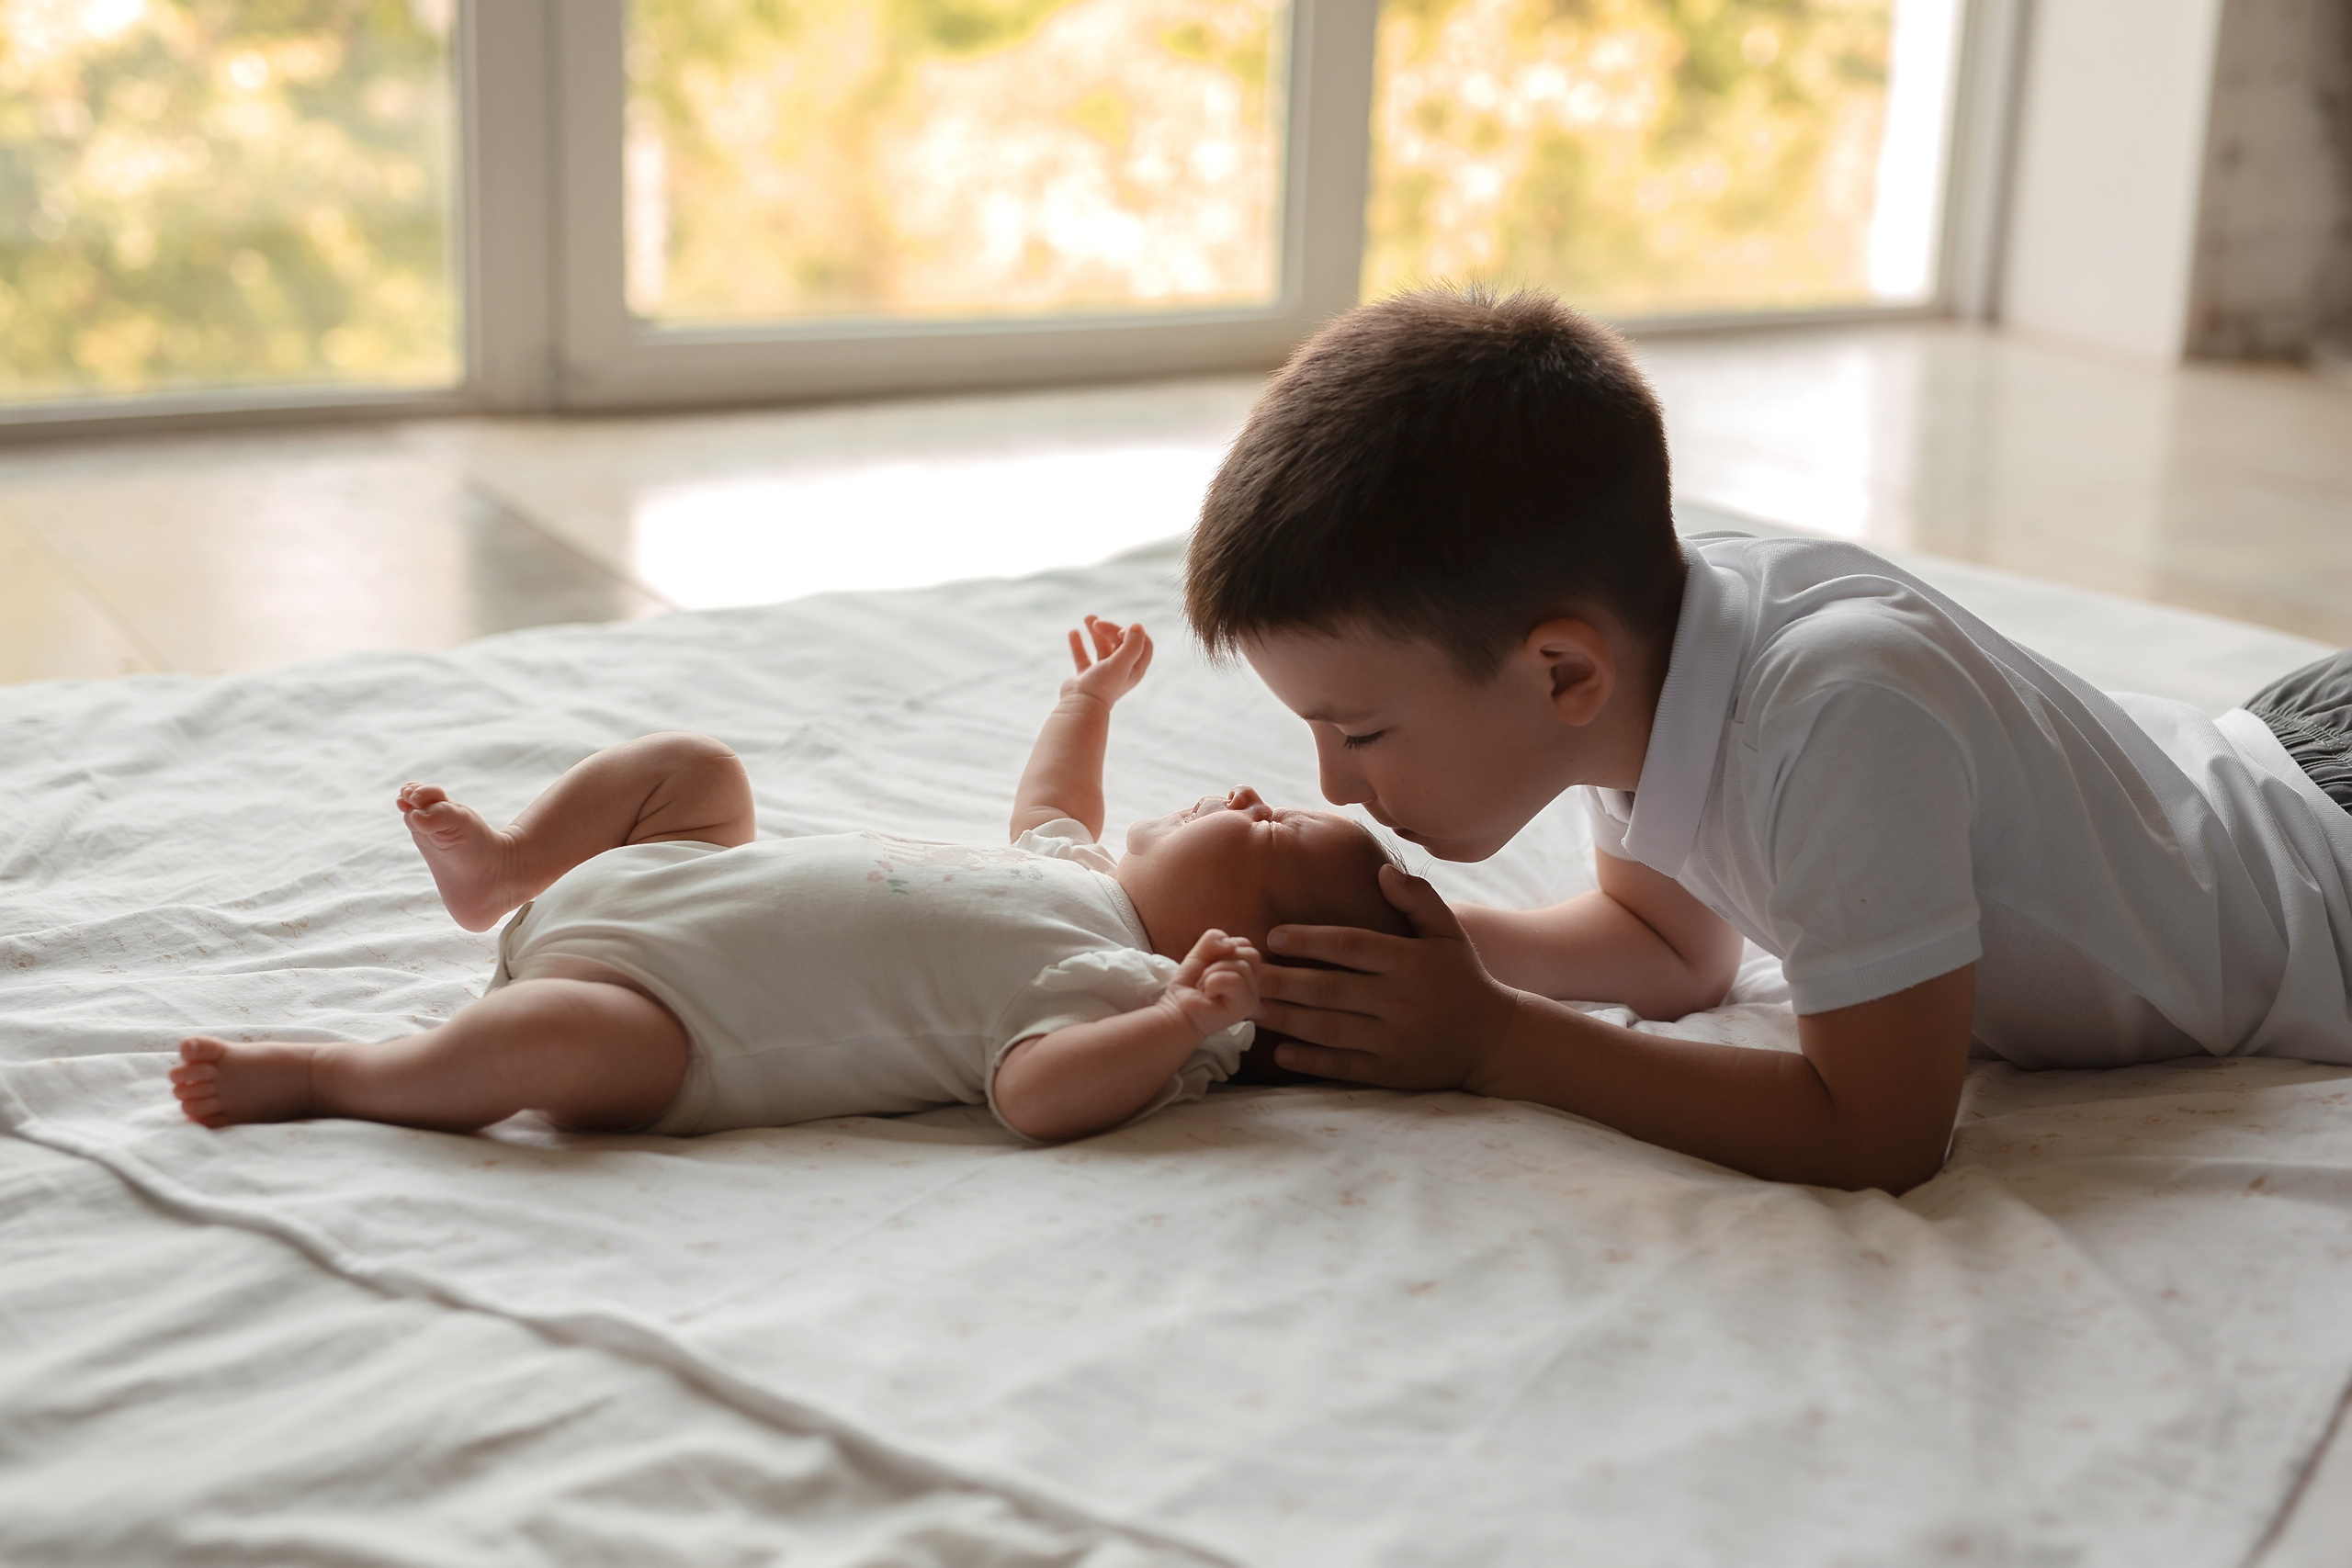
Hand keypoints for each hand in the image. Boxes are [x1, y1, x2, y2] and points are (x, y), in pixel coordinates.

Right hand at [1062, 616, 1152, 706]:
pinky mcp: (1085, 676)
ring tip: (1088, 618)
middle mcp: (1121, 671)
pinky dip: (1079, 644)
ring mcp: (1103, 673)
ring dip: (1096, 631)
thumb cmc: (1102, 686)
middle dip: (1110, 628)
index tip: (1121, 631)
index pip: (1143, 644)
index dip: (1134, 633)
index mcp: (1134, 669)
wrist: (1080, 706)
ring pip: (1102, 646)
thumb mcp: (1121, 663)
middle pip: (1121, 641)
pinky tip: (1073, 632)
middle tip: (1097, 623)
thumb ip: (1132, 645)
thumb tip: (1137, 625)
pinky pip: (1083, 656)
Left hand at [1158, 928, 1261, 1038]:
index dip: (1224, 949)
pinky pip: (1235, 980)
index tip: (1210, 965)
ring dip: (1214, 973)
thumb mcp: (1200, 952)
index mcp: (1248, 970)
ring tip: (1206, 987)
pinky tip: (1209, 994)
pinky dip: (1215, 982)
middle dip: (1222, 960)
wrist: (1177, 1009)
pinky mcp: (1246, 1007)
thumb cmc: (1190, 984)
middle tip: (1207, 977)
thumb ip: (1214, 938)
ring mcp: (1252, 997)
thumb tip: (1230, 943)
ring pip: (1242, 966)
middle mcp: (1254, 984)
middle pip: (1251, 954)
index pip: (1247, 945)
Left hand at [1256, 865, 1520, 1089]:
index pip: (1351, 946)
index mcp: (1409, 962)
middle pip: (1330, 989)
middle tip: (1244, 974)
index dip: (1310, 940)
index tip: (1272, 936)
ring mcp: (1395, 1039)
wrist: (1495, 1040)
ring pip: (1330, 1029)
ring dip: (1286, 1020)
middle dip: (1283, 981)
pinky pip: (1345, 1066)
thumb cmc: (1462, 978)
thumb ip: (1418, 899)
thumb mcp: (1449, 933)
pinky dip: (1311, 1061)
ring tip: (1251, 1009)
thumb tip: (1382, 871)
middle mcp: (1400, 1000)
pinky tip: (1280, 1052)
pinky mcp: (1392, 1071)